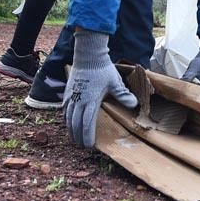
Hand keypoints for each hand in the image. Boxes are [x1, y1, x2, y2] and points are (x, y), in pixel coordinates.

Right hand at [64, 31, 136, 148]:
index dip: (87, 136)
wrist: (88, 55)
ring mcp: (71, 96)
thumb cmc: (102, 69)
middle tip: (82, 145)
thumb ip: (123, 95)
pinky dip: (66, 118)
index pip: (87, 124)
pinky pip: (64, 109)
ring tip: (74, 138)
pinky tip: (68, 121)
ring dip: (71, 129)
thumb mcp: (115, 82)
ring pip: (68, 118)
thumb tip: (134, 104)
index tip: (89, 145)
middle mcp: (78, 101)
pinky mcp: (68, 91)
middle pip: (75, 124)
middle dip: (78, 136)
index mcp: (90, 101)